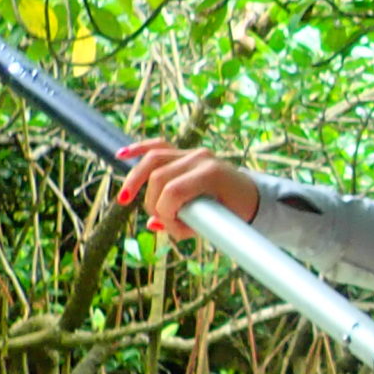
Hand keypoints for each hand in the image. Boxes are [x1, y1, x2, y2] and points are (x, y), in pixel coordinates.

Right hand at [115, 142, 258, 242]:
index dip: (165, 212)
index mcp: (212, 174)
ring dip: (136, 178)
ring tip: (125, 198)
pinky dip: (139, 148)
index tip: (170, 227)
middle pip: (159, 176)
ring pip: (154, 159)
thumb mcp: (216, 224)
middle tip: (160, 220)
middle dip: (153, 202)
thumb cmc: (236, 212)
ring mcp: (193, 153)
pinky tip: (121, 154)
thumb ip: (186, 226)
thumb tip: (153, 225)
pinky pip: (159, 146)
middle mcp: (201, 158)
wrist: (252, 196)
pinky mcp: (186, 153)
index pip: (174, 191)